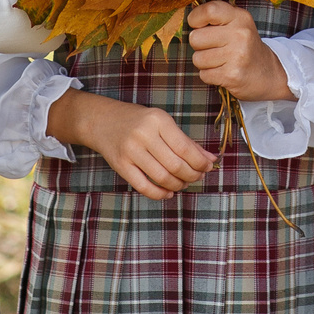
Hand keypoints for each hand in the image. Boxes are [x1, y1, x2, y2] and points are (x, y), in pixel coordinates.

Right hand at [46, 90, 213, 199]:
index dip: (200, 162)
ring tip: (183, 183)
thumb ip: (185, 141)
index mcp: (158, 120)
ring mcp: (130, 150)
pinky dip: (159, 193)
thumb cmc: (139, 121)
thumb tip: (210, 160)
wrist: (103, 121)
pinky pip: (144, 186)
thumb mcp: (162, 123)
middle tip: (198, 177)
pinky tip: (168, 192)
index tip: (208, 167)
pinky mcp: (120, 165)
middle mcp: (144, 134)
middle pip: (175, 165)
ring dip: (178, 185)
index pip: (185, 148)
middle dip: (192, 175)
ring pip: (162, 177)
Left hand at [187, 2, 292, 101]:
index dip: (196, 18)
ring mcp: (237, 55)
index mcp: (240, 17)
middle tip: (214, 47)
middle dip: (199, 45)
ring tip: (221, 60)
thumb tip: (189, 17)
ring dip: (205, 62)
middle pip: (196, 38)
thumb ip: (216, 16)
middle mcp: (240, 34)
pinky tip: (223, 71)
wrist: (269, 73)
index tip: (198, 25)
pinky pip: (204, 74)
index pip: (209, 10)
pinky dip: (210, 75)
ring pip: (198, 58)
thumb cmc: (245, 46)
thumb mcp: (238, 23)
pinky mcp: (232, 75)